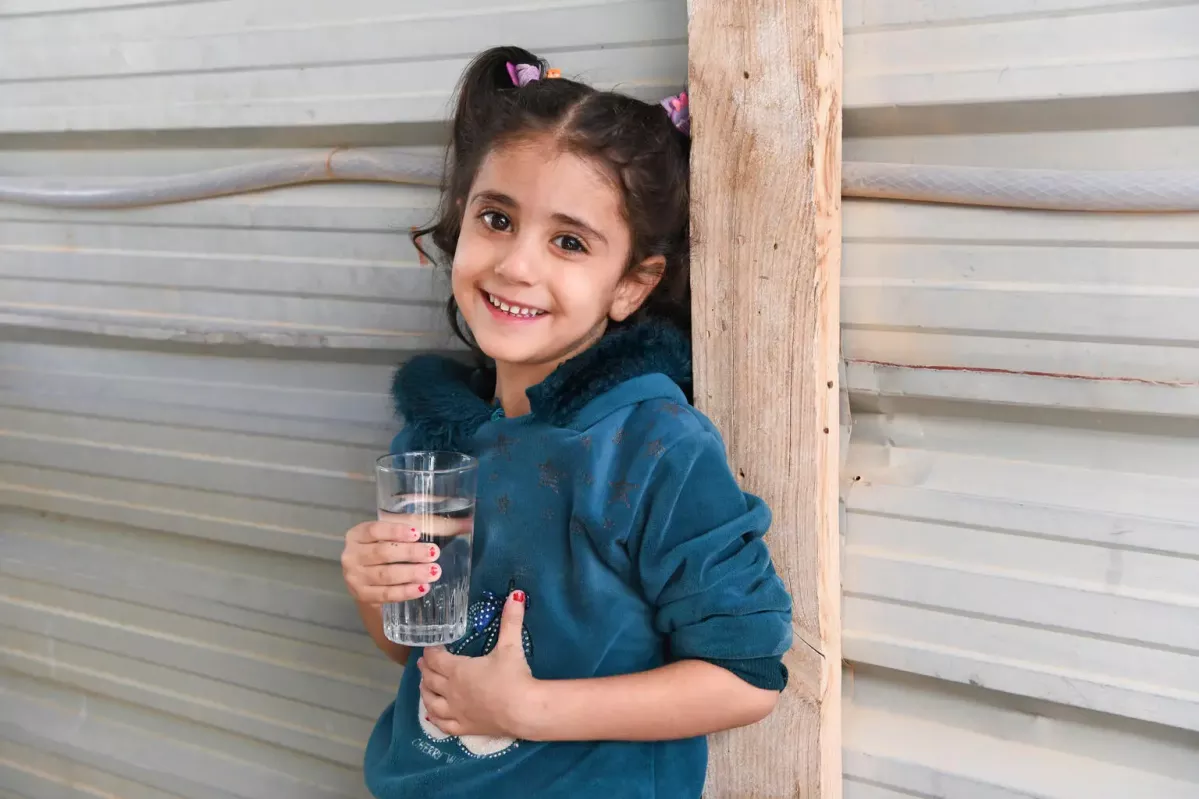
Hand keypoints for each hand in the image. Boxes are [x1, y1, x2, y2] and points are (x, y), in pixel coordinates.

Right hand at [340, 514, 458, 603]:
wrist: (371, 581)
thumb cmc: (390, 552)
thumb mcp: (400, 537)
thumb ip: (428, 527)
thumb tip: (467, 523)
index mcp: (357, 534)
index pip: (374, 529)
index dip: (395, 531)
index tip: (418, 532)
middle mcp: (351, 555)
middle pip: (382, 553)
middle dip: (410, 553)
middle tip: (434, 553)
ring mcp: (354, 578)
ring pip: (385, 575)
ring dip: (411, 573)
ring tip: (434, 572)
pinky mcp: (362, 596)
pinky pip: (386, 595)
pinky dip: (405, 592)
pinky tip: (422, 588)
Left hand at [418, 591, 535, 738]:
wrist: (523, 710)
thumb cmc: (514, 676)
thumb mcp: (511, 645)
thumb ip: (511, 620)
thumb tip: (516, 594)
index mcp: (458, 670)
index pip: (436, 659)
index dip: (431, 651)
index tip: (431, 646)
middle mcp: (451, 691)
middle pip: (430, 679)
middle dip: (425, 669)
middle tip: (423, 663)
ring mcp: (456, 711)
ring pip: (431, 702)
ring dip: (425, 692)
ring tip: (424, 685)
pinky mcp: (464, 727)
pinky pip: (443, 724)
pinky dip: (434, 718)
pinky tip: (433, 715)